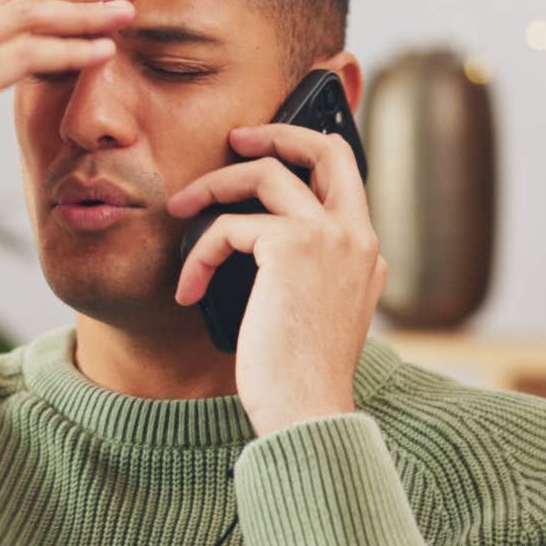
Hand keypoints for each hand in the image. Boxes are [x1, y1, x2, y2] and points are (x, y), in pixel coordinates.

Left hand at [165, 124, 387, 437]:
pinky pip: (229, 226)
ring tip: (179, 210)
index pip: (345, 177)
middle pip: (325, 149)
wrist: (306, 413)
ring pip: (265, 173)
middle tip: (233, 140)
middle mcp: (358, 237)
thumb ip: (299, 272)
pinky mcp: (291, 247)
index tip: (267, 150)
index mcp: (366, 254)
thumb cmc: (297, 379)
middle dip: (276, 132)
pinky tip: (187, 290)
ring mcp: (330, 238)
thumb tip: (246, 239)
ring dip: (213, 186)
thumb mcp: (309, 315)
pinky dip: (199, 253)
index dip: (307, 152)